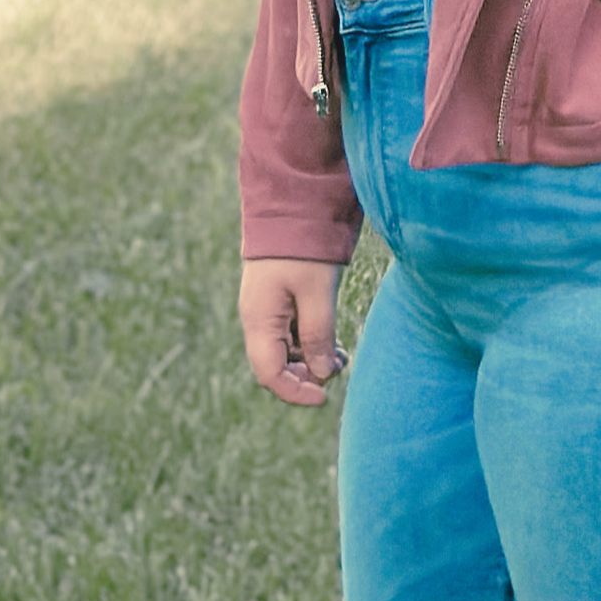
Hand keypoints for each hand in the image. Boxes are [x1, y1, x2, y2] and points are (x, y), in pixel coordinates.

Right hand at [239, 257, 347, 408]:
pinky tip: (333, 340)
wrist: (290, 203)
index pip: (270, 375)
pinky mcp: (278, 299)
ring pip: (285, 350)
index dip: (296, 391)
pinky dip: (310, 341)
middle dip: (307, 375)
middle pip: (276, 365)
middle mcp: (258, 319)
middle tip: (340, 365)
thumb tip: (323, 373)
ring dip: (311, 358)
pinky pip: (290, 332)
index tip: (325, 397)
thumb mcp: (317, 290)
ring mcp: (267, 309)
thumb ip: (319, 334)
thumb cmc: (303, 246)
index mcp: (259, 320)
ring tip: (342, 354)